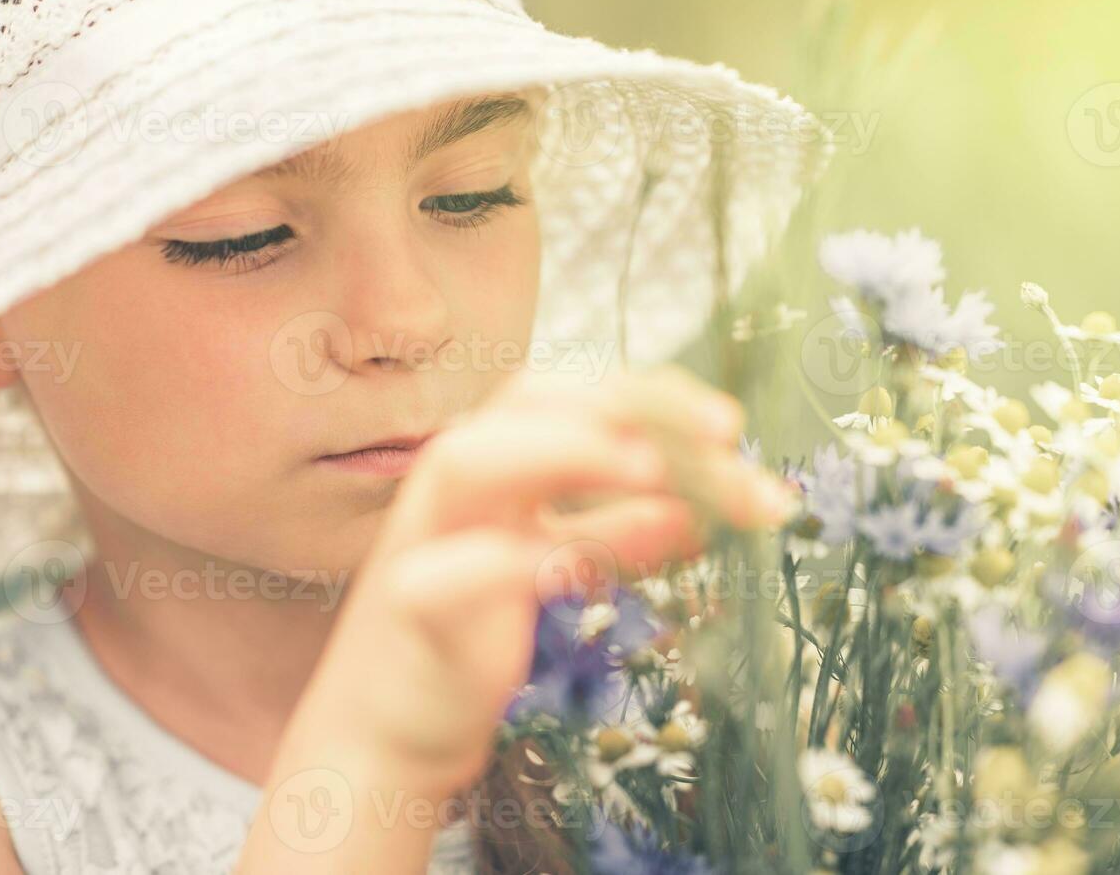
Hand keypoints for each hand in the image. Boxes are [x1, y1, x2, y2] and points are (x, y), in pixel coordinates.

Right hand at [304, 364, 798, 793]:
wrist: (388, 725)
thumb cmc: (473, 631)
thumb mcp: (558, 568)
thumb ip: (617, 532)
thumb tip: (701, 511)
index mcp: (498, 461)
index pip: (575, 394)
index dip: (654, 397)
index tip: (731, 427)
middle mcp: (458, 482)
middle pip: (527, 402)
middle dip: (626, 404)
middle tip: (722, 434)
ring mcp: (423, 537)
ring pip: (468, 461)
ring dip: (565, 452)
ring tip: (654, 471)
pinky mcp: (408, 609)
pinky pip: (452, 573)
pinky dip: (522, 561)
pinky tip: (586, 570)